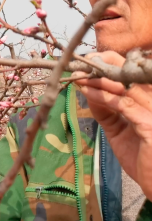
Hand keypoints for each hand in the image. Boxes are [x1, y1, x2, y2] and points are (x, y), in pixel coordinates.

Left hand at [75, 51, 151, 200]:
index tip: (85, 61)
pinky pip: (123, 104)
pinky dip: (102, 96)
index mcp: (151, 100)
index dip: (111, 61)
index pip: (133, 72)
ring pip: (125, 85)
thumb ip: (107, 111)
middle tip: (78, 62)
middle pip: (131, 71)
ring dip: (97, 78)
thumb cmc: (144, 159)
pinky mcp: (151, 125)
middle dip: (103, 63)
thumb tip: (88, 91)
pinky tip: (86, 91)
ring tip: (76, 75)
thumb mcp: (120, 131)